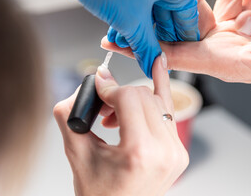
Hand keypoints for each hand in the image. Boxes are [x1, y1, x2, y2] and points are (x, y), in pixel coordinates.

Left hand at [0, 0, 198, 77]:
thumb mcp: (130, 21)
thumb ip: (147, 49)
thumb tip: (154, 65)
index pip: (187, 19)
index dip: (178, 43)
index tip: (171, 57)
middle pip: (169, 14)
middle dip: (152, 37)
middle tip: (145, 54)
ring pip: (152, 8)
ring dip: (138, 28)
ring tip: (124, 42)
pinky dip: (131, 14)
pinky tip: (118, 29)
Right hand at [53, 54, 187, 195]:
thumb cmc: (98, 192)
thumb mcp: (76, 153)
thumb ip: (71, 113)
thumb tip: (89, 83)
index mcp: (140, 152)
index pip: (128, 97)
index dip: (109, 88)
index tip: (98, 87)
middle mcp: (165, 151)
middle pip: (144, 95)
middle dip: (120, 94)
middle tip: (103, 108)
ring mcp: (176, 151)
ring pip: (157, 100)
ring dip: (135, 98)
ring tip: (116, 116)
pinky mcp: (179, 151)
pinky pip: (169, 112)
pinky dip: (160, 91)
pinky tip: (159, 67)